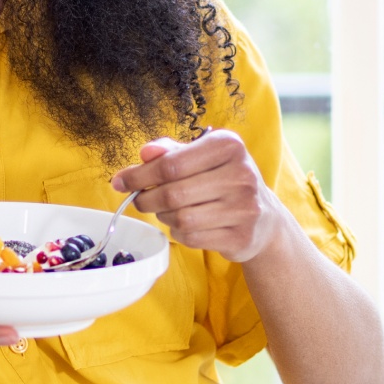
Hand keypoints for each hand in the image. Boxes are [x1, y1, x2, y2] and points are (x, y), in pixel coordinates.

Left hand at [111, 130, 282, 262]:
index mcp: (228, 145)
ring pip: (181, 218)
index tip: (120, 181)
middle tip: (139, 199)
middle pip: (172, 193)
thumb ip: (169, 153)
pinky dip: (179, 233)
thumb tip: (144, 153)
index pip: (170, 164)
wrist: (264, 217)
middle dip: (146, 198)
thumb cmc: (222, 179)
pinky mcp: (241, 236)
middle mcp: (241, 174)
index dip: (138, 175)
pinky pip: (192, 238)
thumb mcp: (200, 156)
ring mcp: (245, 208)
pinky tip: (185, 225)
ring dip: (163, 216)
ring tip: (166, 210)